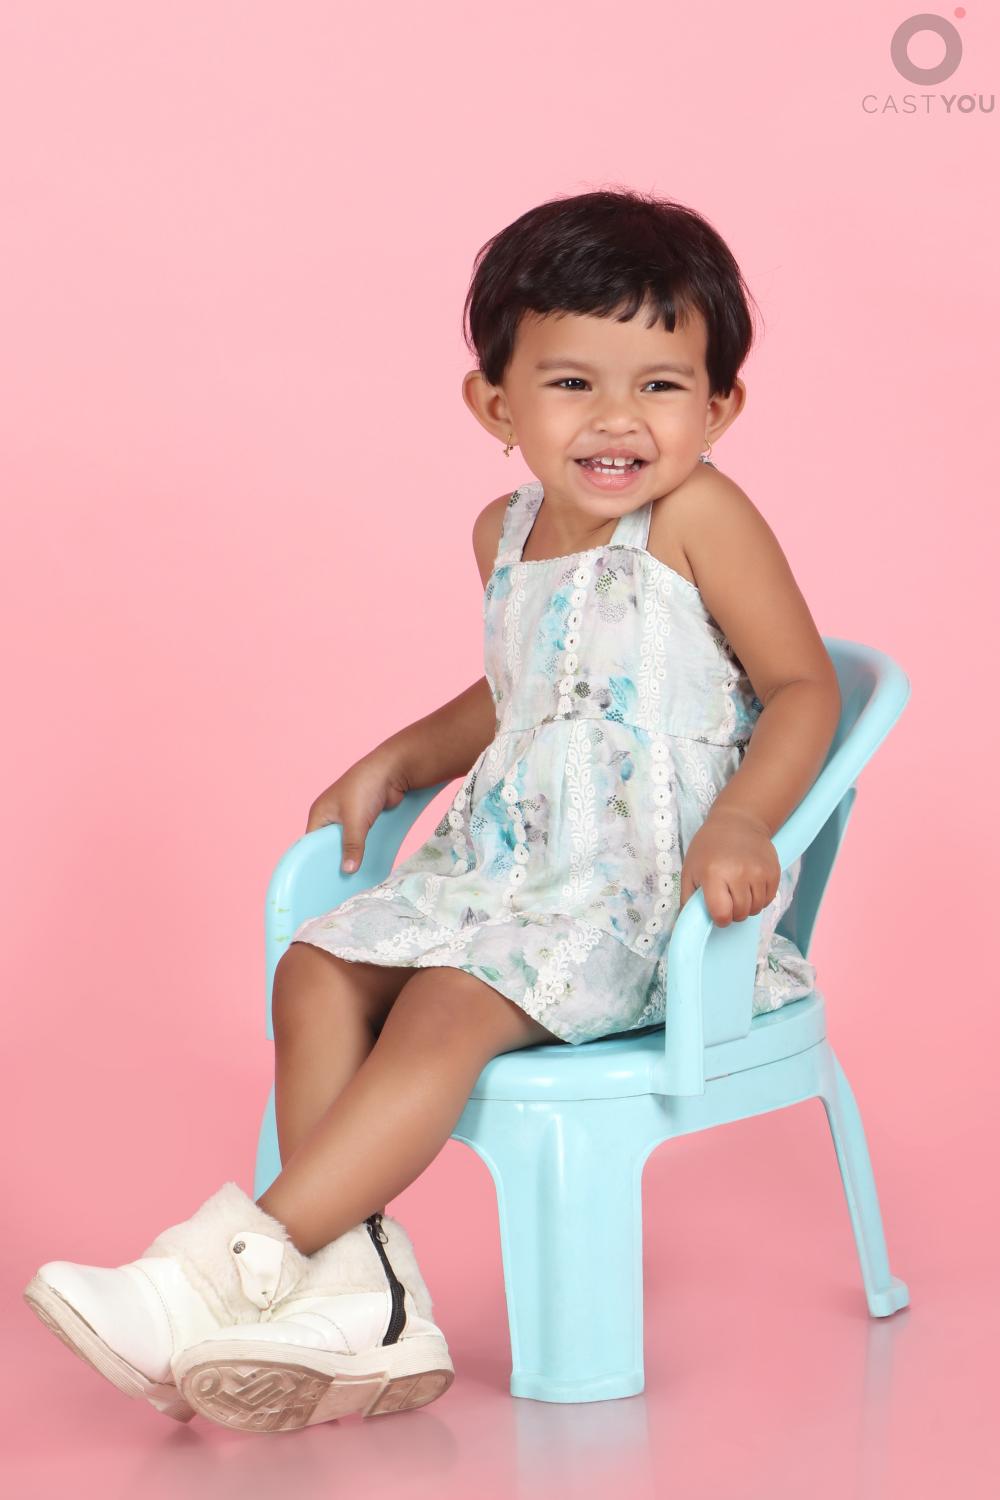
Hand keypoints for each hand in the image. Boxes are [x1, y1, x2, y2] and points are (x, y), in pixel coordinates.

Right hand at [306, 751, 410, 872]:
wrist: (392, 771)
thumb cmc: (365, 788)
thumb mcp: (356, 820)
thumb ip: (352, 846)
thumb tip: (349, 871)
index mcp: (319, 814)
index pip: (310, 843)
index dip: (314, 860)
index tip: (319, 881)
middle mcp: (330, 816)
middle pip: (327, 845)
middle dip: (334, 860)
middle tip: (338, 884)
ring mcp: (347, 818)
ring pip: (344, 843)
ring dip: (349, 855)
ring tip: (351, 878)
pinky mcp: (363, 820)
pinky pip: (358, 839)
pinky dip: (360, 850)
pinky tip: (364, 864)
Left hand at [678, 808, 779, 926]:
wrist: (738, 821)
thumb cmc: (709, 847)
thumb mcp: (690, 870)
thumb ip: (688, 899)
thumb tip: (689, 925)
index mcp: (713, 874)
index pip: (722, 914)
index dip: (719, 919)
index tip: (717, 912)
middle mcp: (739, 873)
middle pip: (741, 913)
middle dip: (733, 912)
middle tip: (727, 898)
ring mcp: (759, 872)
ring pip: (756, 908)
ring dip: (747, 906)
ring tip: (738, 890)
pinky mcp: (773, 871)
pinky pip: (769, 899)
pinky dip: (760, 898)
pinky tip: (750, 885)